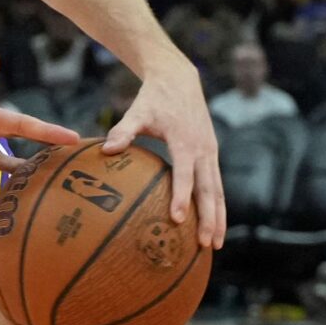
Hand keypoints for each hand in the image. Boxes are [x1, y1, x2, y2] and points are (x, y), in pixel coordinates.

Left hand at [103, 61, 226, 247]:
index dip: (181, 196)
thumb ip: (123, 131)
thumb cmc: (153, 98)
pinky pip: (216, 184)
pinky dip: (217, 206)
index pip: (184, 174)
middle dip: (209, 218)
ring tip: (215, 245)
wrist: (179, 79)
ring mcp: (210, 152)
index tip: (177, 219)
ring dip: (218, 217)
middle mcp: (203, 149)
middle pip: (209, 189)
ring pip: (218, 190)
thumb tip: (106, 150)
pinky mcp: (211, 154)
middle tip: (205, 244)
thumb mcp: (137, 112)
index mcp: (185, 141)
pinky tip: (213, 225)